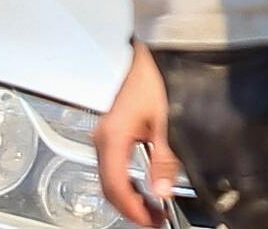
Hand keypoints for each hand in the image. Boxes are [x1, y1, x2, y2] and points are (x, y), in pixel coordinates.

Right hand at [93, 45, 176, 228]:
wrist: (141, 55)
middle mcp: (102, 141)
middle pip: (110, 187)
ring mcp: (104, 138)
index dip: (133, 208)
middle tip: (154, 220)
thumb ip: (164, 158)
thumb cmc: (151, 78)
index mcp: (112, 139)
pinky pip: (113, 166)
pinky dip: (127, 182)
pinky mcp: (110, 134)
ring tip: (152, 209)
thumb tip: (162, 189)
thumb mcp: (164, 120)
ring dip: (129, 197)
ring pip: (110, 178)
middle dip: (131, 207)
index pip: (115, 186)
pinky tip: (142, 188)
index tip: (151, 220)